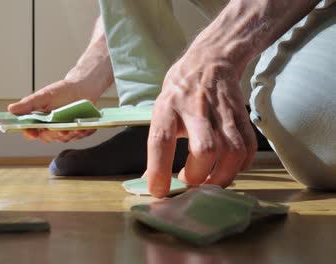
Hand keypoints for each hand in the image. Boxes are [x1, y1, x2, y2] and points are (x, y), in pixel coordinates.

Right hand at [7, 80, 96, 142]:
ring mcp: (64, 131)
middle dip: (55, 134)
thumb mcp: (43, 96)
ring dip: (70, 133)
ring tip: (76, 126)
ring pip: (64, 138)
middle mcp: (50, 128)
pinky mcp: (77, 132)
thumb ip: (28, 104)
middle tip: (60, 129)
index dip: (30, 133)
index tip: (33, 132)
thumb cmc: (62, 91)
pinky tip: (86, 127)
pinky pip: (79, 136)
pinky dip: (83, 132)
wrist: (82, 88)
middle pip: (48, 138)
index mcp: (39, 121)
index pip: (30, 132)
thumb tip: (11, 109)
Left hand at [145, 44, 256, 197]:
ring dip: (221, 177)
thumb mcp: (161, 109)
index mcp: (168, 107)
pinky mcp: (242, 115)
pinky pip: (248, 148)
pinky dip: (240, 166)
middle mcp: (196, 108)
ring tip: (209, 182)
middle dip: (198, 176)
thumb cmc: (180, 90)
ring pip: (232, 152)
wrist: (211, 60)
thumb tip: (152, 180)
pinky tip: (228, 168)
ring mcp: (222, 111)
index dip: (159, 169)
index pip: (161, 140)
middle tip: (190, 183)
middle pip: (205, 149)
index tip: (158, 191)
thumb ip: (158, 144)